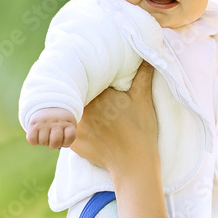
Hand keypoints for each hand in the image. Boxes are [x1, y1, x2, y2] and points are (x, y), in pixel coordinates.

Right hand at [26, 108, 77, 148]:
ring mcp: (44, 122)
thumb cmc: (61, 123)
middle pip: (55, 142)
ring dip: (44, 143)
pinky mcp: (33, 123)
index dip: (66, 142)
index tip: (64, 139)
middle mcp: (56, 121)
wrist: (49, 106)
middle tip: (53, 140)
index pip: (70, 136)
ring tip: (45, 136)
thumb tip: (60, 147)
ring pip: (43, 142)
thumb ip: (67, 138)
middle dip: (54, 145)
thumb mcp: (69, 127)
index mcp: (68, 122)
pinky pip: (32, 140)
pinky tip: (38, 136)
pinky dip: (34, 141)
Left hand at [69, 62, 158, 178]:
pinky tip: (85, 130)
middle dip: (81, 93)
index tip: (94, 79)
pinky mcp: (74, 143)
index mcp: (99, 94)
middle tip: (93, 97)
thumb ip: (143, 75)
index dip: (89, 78)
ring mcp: (77, 127)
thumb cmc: (141, 130)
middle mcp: (84, 108)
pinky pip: (69, 130)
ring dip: (75, 110)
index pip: (86, 80)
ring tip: (89, 113)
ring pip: (71, 112)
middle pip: (77, 95)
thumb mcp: (143, 99)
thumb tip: (148, 53)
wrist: (134, 164)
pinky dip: (74, 129)